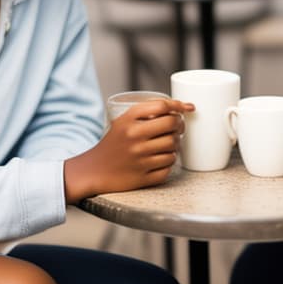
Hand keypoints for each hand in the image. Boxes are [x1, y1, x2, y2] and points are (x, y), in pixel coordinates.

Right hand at [64, 99, 193, 202]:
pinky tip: (160, 160)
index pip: (162, 106)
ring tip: (167, 144)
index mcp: (128, 121)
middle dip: (180, 125)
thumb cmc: (113, 144)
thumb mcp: (123, 121)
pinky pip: (169, 167)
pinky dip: (168, 163)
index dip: (179, 105)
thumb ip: (146, 112)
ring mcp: (139, 159)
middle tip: (178, 127)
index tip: (187, 108)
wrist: (94, 170)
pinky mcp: (143, 177)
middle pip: (172, 124)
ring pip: (174, 147)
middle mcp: (134, 138)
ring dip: (175, 145)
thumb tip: (180, 107)